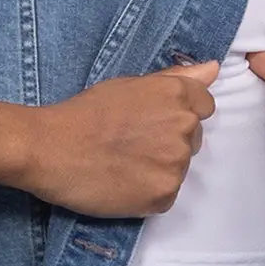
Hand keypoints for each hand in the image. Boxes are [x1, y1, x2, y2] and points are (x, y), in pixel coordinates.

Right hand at [10, 59, 219, 217]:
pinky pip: (166, 193)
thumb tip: (213, 69)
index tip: (153, 120)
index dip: (179, 113)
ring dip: (159, 166)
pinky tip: (123, 182)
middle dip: (170, 140)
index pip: (204, 106)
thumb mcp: (130, 84)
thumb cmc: (86, 112)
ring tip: (123, 162)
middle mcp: (184, 128)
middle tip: (131, 142)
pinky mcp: (163, 196)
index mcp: (178, 95)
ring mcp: (175, 164)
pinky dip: (149, 191)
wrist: (51, 148)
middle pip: (193, 138)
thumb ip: (176, 78)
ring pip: (180, 167)